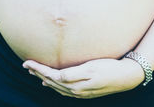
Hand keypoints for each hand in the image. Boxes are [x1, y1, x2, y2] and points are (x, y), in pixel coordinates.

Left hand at [22, 57, 144, 98]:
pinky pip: (63, 89)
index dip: (38, 68)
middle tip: (26, 65)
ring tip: (34, 72)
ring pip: (56, 86)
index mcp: (75, 84)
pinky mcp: (84, 90)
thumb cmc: (109, 68)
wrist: (127, 76)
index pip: (50, 75)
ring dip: (44, 78)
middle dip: (37, 73)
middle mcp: (75, 90)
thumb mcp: (91, 68)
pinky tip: (50, 82)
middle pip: (51, 81)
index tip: (26, 62)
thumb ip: (72, 74)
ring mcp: (80, 92)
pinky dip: (54, 84)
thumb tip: (56, 77)